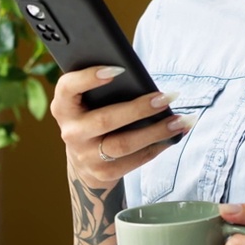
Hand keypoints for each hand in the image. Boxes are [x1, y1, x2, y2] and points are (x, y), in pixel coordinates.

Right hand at [50, 66, 192, 189]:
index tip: (118, 70)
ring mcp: (85, 156)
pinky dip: (157, 147)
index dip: (88, 78)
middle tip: (166, 98)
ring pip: (123, 144)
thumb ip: (107, 88)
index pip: (68, 87)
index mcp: (63, 106)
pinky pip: (134, 161)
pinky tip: (174, 136)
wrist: (84, 158)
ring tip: (180, 120)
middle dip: (139, 109)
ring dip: (156, 132)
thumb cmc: (95, 114)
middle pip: (105, 120)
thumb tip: (144, 83)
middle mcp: (70, 132)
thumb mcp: (91, 100)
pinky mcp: (102, 173)